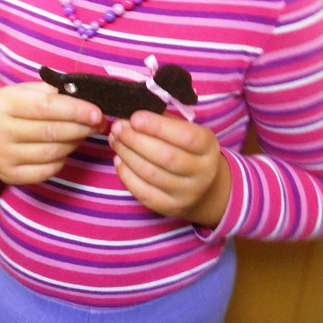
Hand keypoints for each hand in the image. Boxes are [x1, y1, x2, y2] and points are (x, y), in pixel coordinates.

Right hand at [0, 81, 105, 185]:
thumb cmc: (15, 109)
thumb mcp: (27, 92)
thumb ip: (54, 92)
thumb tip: (87, 98)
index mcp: (6, 102)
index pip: (47, 107)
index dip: (75, 111)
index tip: (97, 113)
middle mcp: (0, 130)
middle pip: (51, 131)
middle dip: (81, 128)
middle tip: (99, 124)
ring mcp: (3, 155)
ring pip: (51, 152)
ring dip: (75, 143)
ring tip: (84, 134)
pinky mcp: (9, 175)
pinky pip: (46, 170)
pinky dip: (62, 160)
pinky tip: (66, 149)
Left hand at [108, 111, 230, 226]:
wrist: (205, 189)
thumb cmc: (190, 150)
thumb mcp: (188, 131)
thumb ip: (166, 122)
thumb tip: (134, 115)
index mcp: (208, 147)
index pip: (185, 137)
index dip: (158, 126)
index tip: (134, 117)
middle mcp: (202, 173)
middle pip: (165, 156)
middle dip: (136, 140)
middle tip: (117, 127)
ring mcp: (186, 194)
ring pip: (151, 174)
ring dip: (127, 154)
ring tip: (114, 139)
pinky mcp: (169, 208)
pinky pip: (143, 192)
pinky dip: (127, 175)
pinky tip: (119, 159)